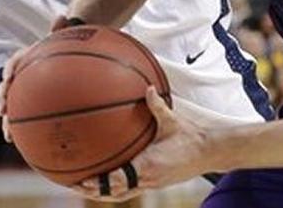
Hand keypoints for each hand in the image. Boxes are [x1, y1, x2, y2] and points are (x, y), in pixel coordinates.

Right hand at [0, 15, 73, 138]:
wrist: (66, 56)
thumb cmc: (63, 47)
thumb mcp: (63, 37)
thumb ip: (61, 29)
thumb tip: (62, 15)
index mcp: (27, 59)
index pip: (14, 62)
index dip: (10, 69)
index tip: (9, 77)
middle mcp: (21, 76)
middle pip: (8, 88)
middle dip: (4, 99)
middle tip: (4, 108)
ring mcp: (24, 91)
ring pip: (12, 106)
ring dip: (8, 120)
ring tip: (8, 134)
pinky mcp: (29, 105)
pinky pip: (23, 117)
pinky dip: (21, 130)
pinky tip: (23, 144)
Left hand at [74, 86, 208, 201]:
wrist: (210, 152)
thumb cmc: (191, 136)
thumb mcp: (173, 120)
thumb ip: (157, 106)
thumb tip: (147, 88)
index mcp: (149, 165)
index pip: (119, 180)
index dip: (100, 183)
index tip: (82, 180)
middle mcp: (148, 179)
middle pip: (115, 193)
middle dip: (93, 191)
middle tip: (72, 184)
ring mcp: (151, 184)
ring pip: (121, 194)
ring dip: (102, 192)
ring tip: (82, 186)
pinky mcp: (155, 183)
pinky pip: (131, 188)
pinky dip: (115, 188)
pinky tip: (106, 179)